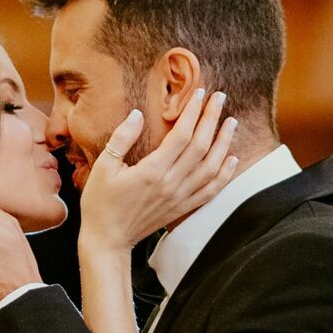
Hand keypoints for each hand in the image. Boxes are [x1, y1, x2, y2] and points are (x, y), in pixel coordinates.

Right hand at [78, 89, 239, 251]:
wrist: (108, 239)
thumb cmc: (100, 203)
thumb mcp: (103, 167)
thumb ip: (121, 139)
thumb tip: (137, 114)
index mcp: (152, 171)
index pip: (181, 135)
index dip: (193, 112)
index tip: (200, 93)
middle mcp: (171, 184)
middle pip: (200, 146)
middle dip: (212, 119)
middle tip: (220, 97)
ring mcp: (180, 198)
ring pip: (211, 167)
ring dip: (224, 143)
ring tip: (231, 122)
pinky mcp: (182, 209)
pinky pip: (210, 191)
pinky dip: (225, 175)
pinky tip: (232, 159)